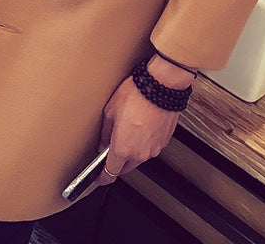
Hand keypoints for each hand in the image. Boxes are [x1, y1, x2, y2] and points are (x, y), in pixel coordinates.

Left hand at [97, 55, 194, 184]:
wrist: (161, 86)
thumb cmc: (136, 95)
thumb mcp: (110, 111)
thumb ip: (105, 132)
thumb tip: (104, 141)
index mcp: (123, 149)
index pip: (110, 173)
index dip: (103, 177)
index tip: (99, 177)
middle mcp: (139, 153)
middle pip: (125, 166)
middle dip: (118, 160)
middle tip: (113, 144)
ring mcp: (154, 149)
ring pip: (139, 156)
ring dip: (133, 148)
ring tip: (130, 127)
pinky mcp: (164, 141)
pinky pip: (151, 147)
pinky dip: (145, 140)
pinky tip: (142, 124)